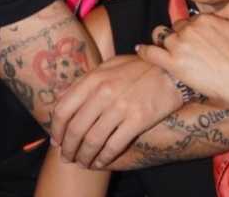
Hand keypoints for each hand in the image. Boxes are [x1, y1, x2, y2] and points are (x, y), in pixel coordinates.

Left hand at [51, 55, 182, 167]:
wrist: (171, 71)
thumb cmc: (140, 67)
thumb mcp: (111, 65)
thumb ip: (89, 81)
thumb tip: (66, 99)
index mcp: (94, 78)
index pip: (63, 109)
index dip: (56, 129)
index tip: (57, 140)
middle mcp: (104, 92)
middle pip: (75, 129)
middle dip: (68, 148)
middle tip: (68, 157)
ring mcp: (121, 106)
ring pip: (92, 141)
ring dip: (83, 157)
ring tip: (83, 162)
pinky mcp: (137, 119)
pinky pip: (113, 146)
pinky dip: (103, 159)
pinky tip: (100, 161)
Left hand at [136, 1, 228, 106]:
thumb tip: (219, 10)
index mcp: (205, 19)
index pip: (192, 19)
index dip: (197, 28)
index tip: (203, 40)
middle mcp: (189, 30)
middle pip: (177, 27)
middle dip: (182, 34)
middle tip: (190, 48)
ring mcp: (179, 47)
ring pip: (161, 36)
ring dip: (164, 40)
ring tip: (167, 48)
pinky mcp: (173, 65)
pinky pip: (151, 53)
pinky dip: (145, 50)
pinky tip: (141, 49)